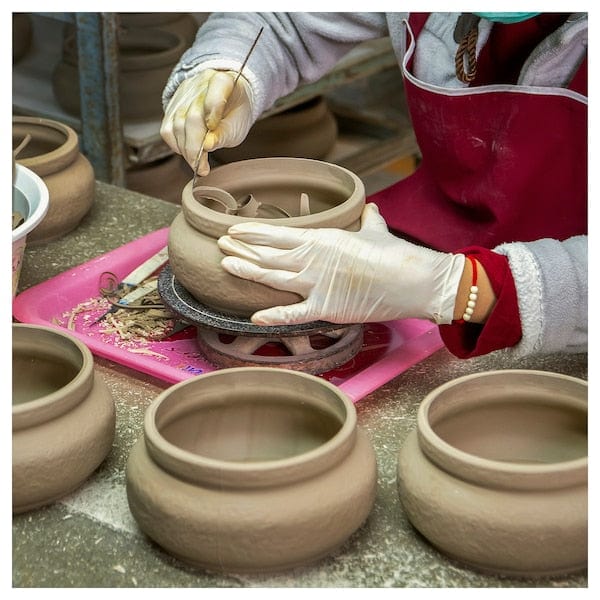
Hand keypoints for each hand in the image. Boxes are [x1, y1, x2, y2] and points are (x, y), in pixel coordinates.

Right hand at [160, 69, 253, 174]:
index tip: (211, 142)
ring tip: (197, 164)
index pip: (215, 94)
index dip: (212, 115)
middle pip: (191, 117)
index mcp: (222, 82)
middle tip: (201, 168)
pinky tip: (187, 152)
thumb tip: (206, 145)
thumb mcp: (238, 125)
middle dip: (194, 148)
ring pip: (176, 124)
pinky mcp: (172, 105)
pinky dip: (175, 145)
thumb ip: (224, 134)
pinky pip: (167, 128)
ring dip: (185, 150)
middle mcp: (200, 83)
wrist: (229, 100)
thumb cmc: (236, 112)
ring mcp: (184, 93)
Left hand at [217, 203, 465, 325]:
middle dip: (242, 249)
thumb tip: (370, 209)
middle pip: (269, 254)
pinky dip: (274, 315)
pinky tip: (253, 315)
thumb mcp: (378, 231)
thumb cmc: (396, 254)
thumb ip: (368, 221)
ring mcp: (318, 284)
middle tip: (220, 245)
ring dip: (248, 271)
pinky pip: (295, 313)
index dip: (253, 233)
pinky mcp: (327, 308)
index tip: (234, 230)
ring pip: (274, 277)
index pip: (279, 233)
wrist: (415, 279)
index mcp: (323, 238)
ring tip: (225, 265)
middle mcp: (314, 259)